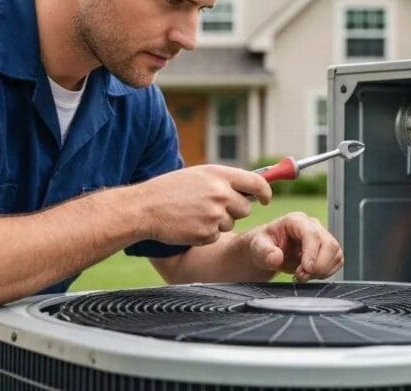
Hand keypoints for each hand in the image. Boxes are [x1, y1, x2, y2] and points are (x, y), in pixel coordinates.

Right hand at [131, 165, 271, 245]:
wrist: (145, 208)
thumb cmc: (169, 189)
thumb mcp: (198, 175)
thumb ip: (222, 179)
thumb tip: (250, 186)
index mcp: (219, 175)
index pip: (257, 182)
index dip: (265, 192)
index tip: (265, 199)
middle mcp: (220, 193)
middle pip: (245, 208)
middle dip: (235, 210)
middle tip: (214, 207)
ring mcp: (214, 214)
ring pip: (230, 223)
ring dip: (218, 222)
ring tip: (195, 213)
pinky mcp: (207, 233)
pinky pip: (216, 236)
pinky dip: (206, 233)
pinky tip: (189, 224)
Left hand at [243, 212, 342, 281]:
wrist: (266, 253)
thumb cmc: (262, 245)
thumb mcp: (256, 248)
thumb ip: (265, 252)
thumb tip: (276, 258)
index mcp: (295, 221)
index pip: (312, 234)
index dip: (312, 253)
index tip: (306, 270)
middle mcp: (312, 226)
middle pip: (329, 244)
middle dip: (318, 265)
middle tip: (300, 276)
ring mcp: (321, 236)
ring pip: (336, 253)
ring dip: (322, 270)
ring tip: (302, 275)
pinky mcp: (327, 249)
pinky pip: (337, 261)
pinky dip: (326, 272)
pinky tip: (311, 274)